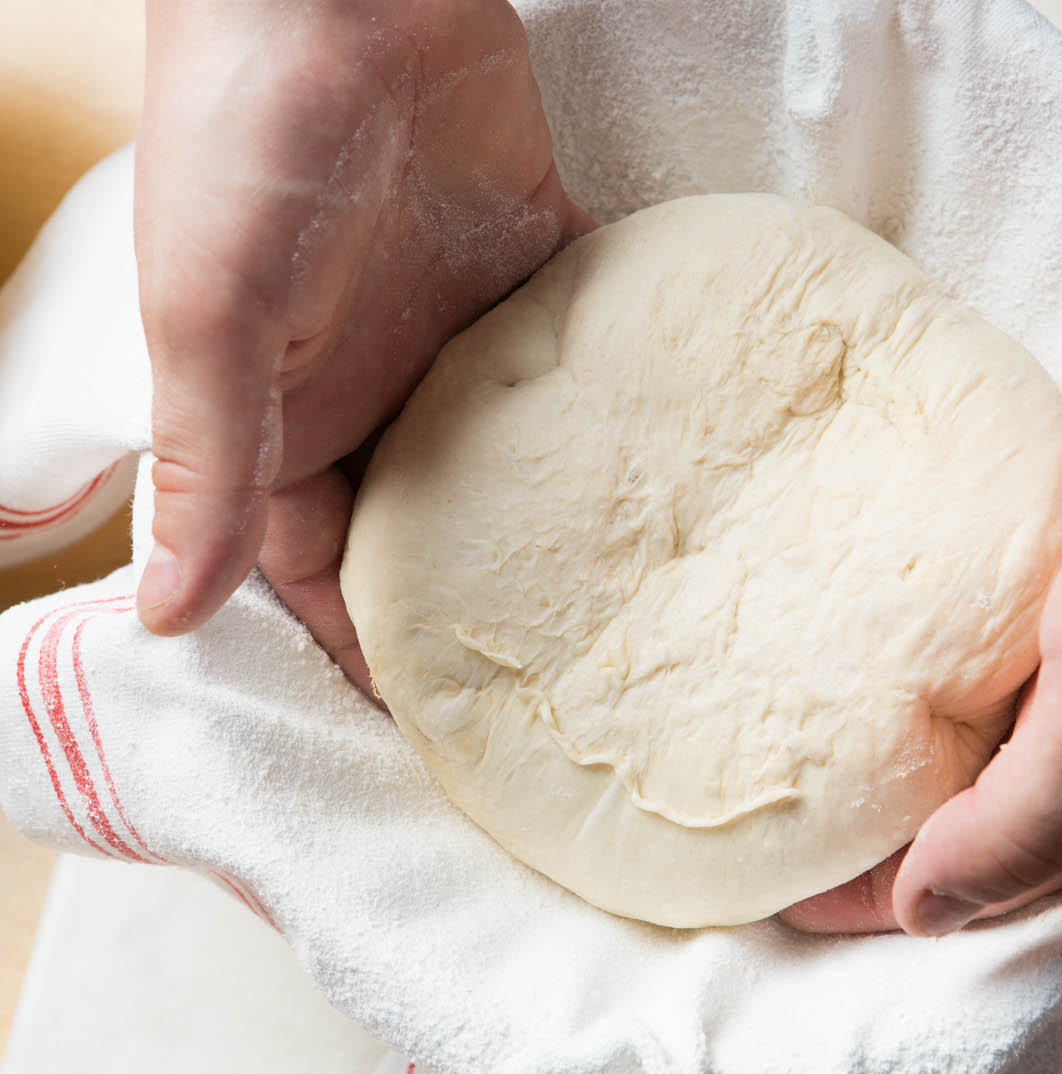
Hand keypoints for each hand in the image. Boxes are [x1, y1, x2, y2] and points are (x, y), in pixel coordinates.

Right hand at [134, 0, 591, 686]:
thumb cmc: (248, 139)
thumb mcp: (211, 319)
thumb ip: (210, 463)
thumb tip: (171, 614)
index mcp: (286, 422)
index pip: (327, 573)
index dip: (376, 656)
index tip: (450, 739)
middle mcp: (375, 392)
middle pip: (431, 531)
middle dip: (487, 611)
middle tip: (571, 699)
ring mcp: (459, 335)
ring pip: (514, 460)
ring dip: (566, 527)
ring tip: (641, 618)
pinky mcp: (533, 267)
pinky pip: (580, 360)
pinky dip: (625, 411)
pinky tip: (683, 476)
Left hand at [785, 0, 1061, 936]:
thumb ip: (1025, 819)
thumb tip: (929, 911)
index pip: (985, 867)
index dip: (885, 891)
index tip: (787, 887)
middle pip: (969, 793)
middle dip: (878, 814)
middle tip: (773, 807)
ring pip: (969, 698)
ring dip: (890, 716)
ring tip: (790, 719)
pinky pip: (974, 605)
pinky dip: (917, 622)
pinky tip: (853, 612)